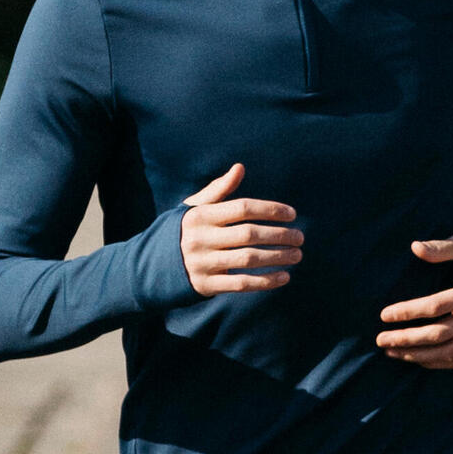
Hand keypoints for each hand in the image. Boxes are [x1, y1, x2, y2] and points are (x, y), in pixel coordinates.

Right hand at [180, 160, 302, 296]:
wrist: (152, 266)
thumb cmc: (183, 231)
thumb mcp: (194, 208)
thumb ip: (218, 189)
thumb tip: (240, 168)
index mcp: (200, 216)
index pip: (242, 208)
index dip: (270, 209)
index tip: (292, 214)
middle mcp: (200, 238)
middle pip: (248, 234)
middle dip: (279, 235)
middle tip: (300, 237)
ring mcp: (203, 263)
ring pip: (248, 259)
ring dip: (277, 257)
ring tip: (297, 255)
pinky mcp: (206, 285)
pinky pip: (242, 284)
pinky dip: (266, 281)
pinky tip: (284, 277)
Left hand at [378, 231, 452, 371]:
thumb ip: (441, 247)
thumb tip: (415, 247)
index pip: (437, 306)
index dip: (409, 312)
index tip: (384, 315)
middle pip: (439, 334)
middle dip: (407, 339)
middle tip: (380, 339)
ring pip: (446, 352)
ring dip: (415, 355)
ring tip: (390, 351)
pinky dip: (432, 362)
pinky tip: (411, 357)